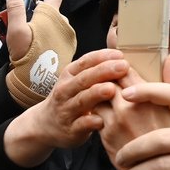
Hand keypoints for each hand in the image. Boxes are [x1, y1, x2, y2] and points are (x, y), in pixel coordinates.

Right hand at [3, 0, 65, 59]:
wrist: (38, 80)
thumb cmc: (27, 56)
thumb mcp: (15, 30)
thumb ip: (15, 8)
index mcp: (52, 16)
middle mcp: (63, 23)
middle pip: (51, 8)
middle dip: (37, 8)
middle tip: (23, 15)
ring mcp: (67, 36)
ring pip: (54, 22)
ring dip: (42, 23)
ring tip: (27, 33)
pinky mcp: (68, 47)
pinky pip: (58, 34)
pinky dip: (48, 34)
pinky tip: (36, 42)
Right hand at [4, 50, 129, 166]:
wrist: (46, 125)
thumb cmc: (71, 98)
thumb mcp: (78, 79)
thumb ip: (96, 65)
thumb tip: (115, 39)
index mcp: (69, 76)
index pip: (84, 63)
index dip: (102, 57)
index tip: (120, 55)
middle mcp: (65, 91)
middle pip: (84, 79)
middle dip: (104, 72)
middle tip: (123, 67)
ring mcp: (66, 111)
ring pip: (81, 100)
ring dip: (96, 94)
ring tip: (111, 89)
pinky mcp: (71, 130)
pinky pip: (81, 125)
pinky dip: (91, 122)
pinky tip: (103, 120)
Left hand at [95, 54, 169, 163]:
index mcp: (151, 98)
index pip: (125, 70)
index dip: (118, 66)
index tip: (119, 66)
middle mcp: (132, 108)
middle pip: (106, 82)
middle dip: (104, 79)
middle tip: (107, 80)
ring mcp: (117, 125)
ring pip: (96, 99)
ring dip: (98, 96)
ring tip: (105, 98)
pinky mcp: (107, 141)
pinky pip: (93, 117)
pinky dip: (96, 112)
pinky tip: (105, 116)